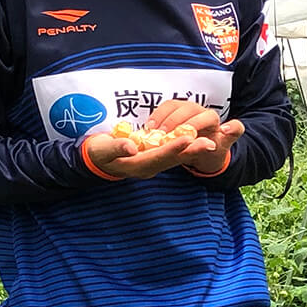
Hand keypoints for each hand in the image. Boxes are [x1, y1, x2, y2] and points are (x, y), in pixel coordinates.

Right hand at [82, 101, 238, 179]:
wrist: (95, 159)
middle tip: (210, 143)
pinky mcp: (153, 157)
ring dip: (192, 150)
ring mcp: (151, 163)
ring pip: (175, 156)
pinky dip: (184, 147)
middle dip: (191, 151)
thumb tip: (131, 146)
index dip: (173, 148)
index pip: (158, 156)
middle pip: (172, 159)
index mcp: (137, 165)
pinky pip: (171, 153)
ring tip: (210, 142)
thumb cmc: (97, 153)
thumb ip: (117, 147)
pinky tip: (197, 139)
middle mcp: (148, 167)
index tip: (187, 139)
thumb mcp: (102, 150)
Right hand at [149, 99, 241, 175]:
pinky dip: (155, 117)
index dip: (198, 124)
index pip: (207, 117)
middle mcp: (199, 110)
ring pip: (173, 106)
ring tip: (154, 132)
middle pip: (187, 109)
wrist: (202, 151)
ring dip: (162, 118)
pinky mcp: (172, 109)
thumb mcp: (223, 146)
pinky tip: (148, 128)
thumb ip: (231, 134)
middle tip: (165, 136)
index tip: (188, 137)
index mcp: (213, 118)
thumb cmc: (212, 150)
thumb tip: (228, 128)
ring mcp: (184, 108)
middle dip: (176, 122)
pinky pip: (162, 108)